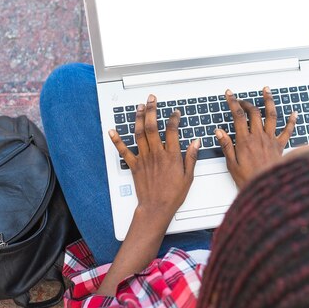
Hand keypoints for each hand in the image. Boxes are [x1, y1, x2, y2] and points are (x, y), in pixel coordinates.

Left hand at [109, 94, 199, 226]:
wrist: (156, 207)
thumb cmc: (173, 195)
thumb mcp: (188, 176)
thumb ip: (191, 157)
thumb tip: (196, 142)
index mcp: (171, 156)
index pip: (172, 130)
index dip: (173, 118)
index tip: (175, 113)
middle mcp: (156, 154)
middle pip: (152, 127)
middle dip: (152, 110)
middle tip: (152, 100)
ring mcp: (144, 158)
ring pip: (139, 134)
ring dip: (138, 118)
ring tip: (139, 107)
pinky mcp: (134, 165)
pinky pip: (124, 150)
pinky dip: (117, 140)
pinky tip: (112, 131)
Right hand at [215, 87, 296, 188]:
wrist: (268, 190)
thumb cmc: (250, 180)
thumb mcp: (232, 165)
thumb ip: (226, 146)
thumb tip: (219, 131)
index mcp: (245, 141)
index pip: (238, 116)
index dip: (233, 102)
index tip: (229, 94)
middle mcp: (259, 137)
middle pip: (253, 112)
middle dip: (246, 102)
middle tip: (240, 100)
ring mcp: (271, 140)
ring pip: (271, 115)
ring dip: (269, 101)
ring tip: (266, 91)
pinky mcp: (280, 146)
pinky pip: (288, 131)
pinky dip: (292, 121)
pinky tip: (294, 113)